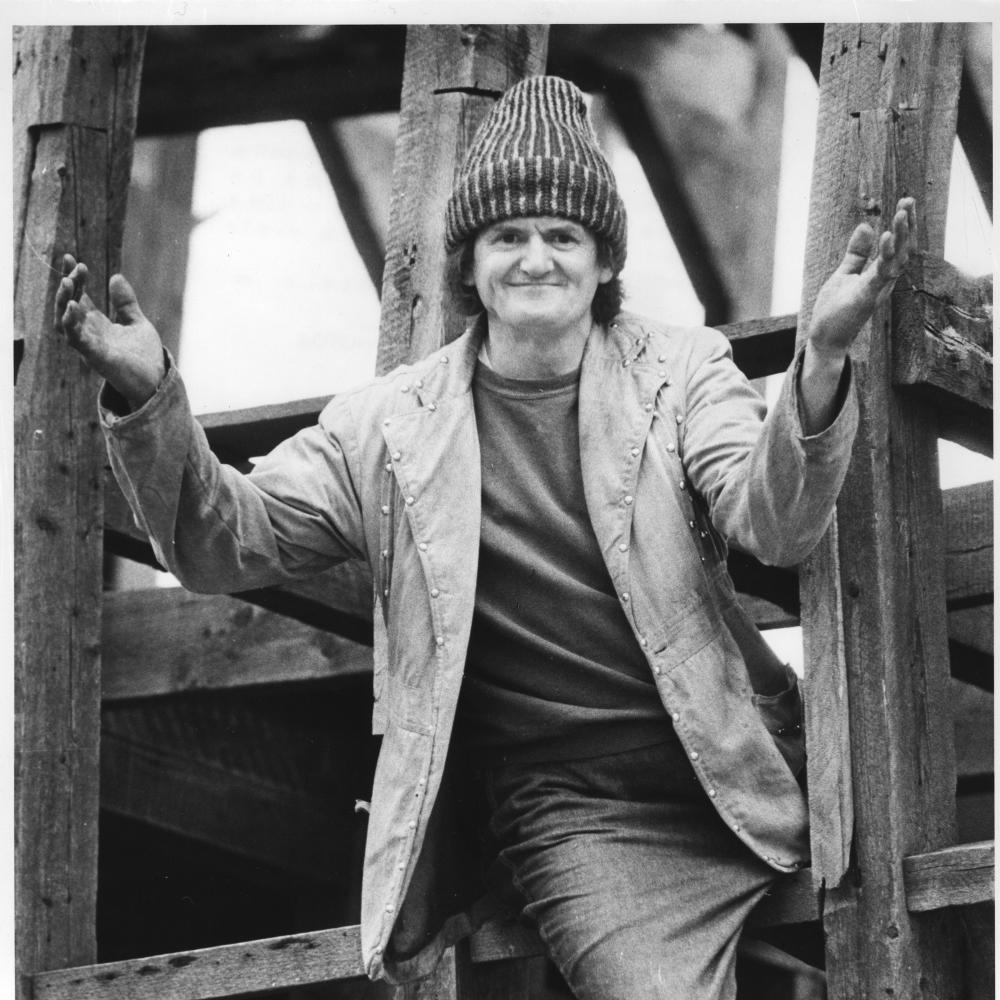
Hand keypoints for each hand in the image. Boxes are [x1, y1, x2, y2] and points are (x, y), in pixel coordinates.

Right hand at [54, 254, 165, 409]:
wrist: (156, 382)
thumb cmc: (144, 356)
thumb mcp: (136, 322)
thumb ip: (125, 302)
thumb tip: (116, 276)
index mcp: (97, 324)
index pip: (78, 297)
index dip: (73, 278)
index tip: (70, 257)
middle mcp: (89, 334)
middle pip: (69, 306)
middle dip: (69, 286)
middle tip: (77, 268)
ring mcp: (90, 346)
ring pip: (65, 322)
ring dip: (64, 302)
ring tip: (68, 282)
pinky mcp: (96, 357)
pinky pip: (76, 340)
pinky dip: (71, 323)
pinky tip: (73, 306)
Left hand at [796, 198, 915, 433]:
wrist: (825, 340)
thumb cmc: (835, 310)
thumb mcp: (845, 274)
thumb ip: (857, 253)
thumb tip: (866, 226)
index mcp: (880, 275)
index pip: (897, 246)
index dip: (904, 225)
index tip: (907, 202)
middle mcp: (884, 282)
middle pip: (903, 250)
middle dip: (907, 225)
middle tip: (909, 200)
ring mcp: (876, 290)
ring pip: (896, 260)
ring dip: (900, 237)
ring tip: (902, 214)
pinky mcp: (865, 298)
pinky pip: (880, 275)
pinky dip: (885, 257)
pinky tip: (886, 238)